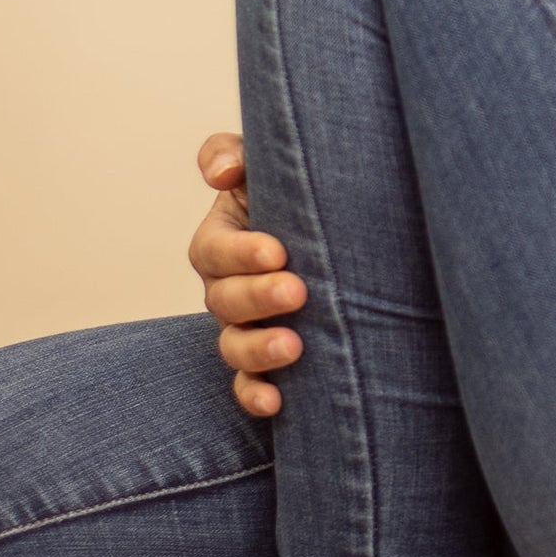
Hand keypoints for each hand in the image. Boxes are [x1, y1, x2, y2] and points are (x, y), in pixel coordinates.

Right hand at [189, 131, 305, 417]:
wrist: (341, 232)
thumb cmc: (298, 192)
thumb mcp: (264, 164)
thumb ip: (232, 153)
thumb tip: (222, 171)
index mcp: (223, 240)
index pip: (214, 249)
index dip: (240, 252)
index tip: (278, 250)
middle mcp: (226, 288)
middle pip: (224, 300)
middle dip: (257, 297)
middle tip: (297, 290)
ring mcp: (243, 328)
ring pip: (233, 346)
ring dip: (258, 350)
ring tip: (294, 345)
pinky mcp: (266, 363)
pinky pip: (248, 386)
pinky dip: (256, 396)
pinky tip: (278, 403)